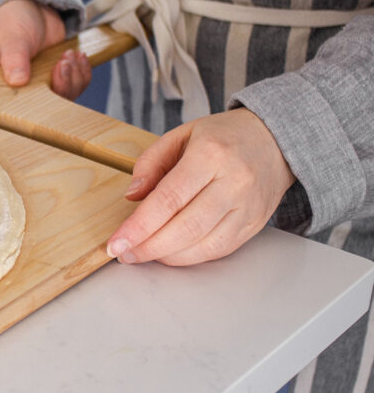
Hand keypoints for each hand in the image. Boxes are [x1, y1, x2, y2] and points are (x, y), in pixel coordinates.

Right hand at [0, 0, 88, 97]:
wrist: (30, 5)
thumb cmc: (11, 20)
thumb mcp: (10, 36)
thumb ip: (14, 57)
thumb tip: (17, 81)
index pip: (14, 106)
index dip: (34, 100)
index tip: (45, 80)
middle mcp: (19, 90)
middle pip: (44, 105)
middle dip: (60, 85)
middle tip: (63, 62)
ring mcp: (41, 85)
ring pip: (63, 96)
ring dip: (73, 77)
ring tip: (69, 55)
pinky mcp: (57, 78)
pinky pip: (75, 85)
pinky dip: (82, 73)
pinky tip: (79, 57)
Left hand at [106, 108, 295, 265]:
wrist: (275, 139)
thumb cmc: (223, 137)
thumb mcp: (181, 135)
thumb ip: (151, 163)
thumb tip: (132, 196)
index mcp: (210, 155)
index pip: (169, 199)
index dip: (139, 226)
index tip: (116, 242)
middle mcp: (234, 183)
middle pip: (186, 227)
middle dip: (149, 247)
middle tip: (123, 253)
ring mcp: (248, 207)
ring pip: (204, 244)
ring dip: (167, 256)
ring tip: (141, 254)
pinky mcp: (255, 224)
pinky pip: (219, 249)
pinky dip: (190, 257)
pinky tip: (169, 254)